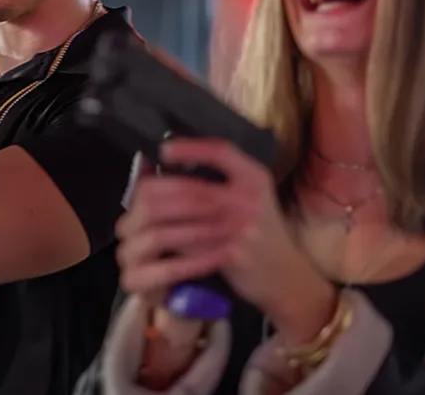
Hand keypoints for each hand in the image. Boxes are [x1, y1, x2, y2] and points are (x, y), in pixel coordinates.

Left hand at [117, 139, 337, 344]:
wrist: (287, 276)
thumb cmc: (260, 233)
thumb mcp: (248, 198)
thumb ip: (217, 179)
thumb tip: (161, 162)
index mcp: (254, 178)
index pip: (221, 151)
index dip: (190, 148)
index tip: (163, 148)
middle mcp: (250, 198)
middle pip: (191, 188)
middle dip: (158, 193)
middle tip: (138, 198)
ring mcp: (242, 226)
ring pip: (185, 218)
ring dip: (157, 222)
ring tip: (139, 220)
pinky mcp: (233, 253)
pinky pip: (191, 246)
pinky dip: (171, 245)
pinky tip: (155, 243)